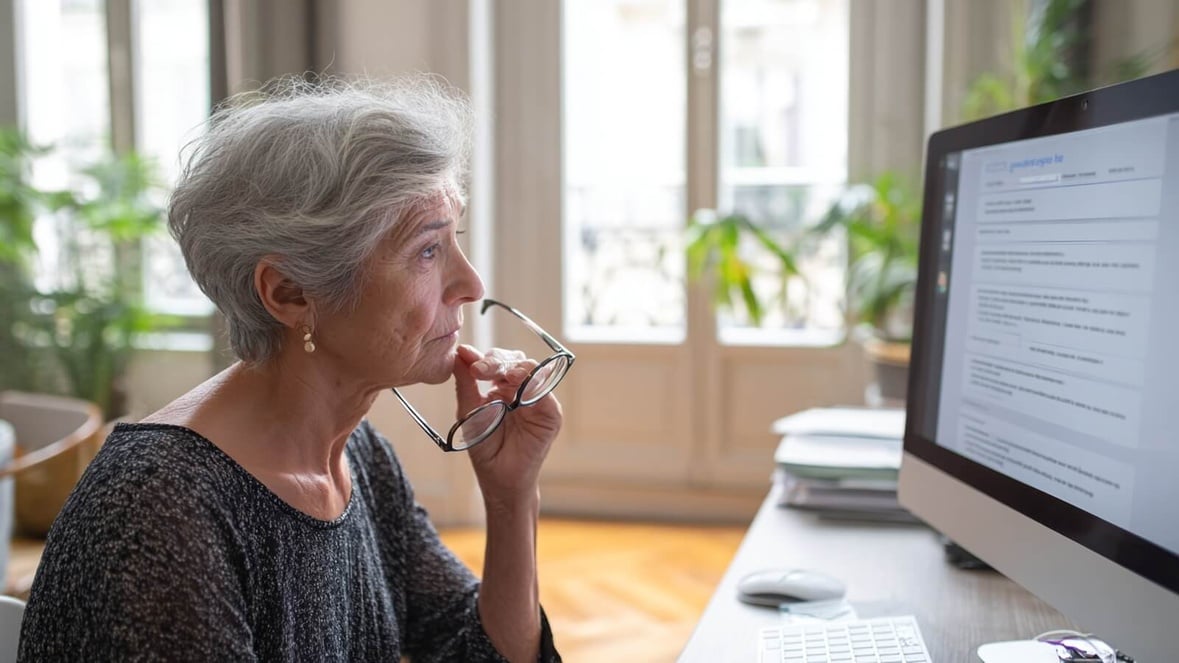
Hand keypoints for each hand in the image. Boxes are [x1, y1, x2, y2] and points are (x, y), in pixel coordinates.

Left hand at [453, 344, 562, 507]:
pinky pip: (545, 390)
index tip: (466, 359)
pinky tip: (517, 383)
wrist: (500, 479)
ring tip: (501, 374)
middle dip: (496, 360)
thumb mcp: (469, 412)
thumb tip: (460, 351)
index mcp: (501, 387)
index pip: (496, 362)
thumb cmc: (485, 447)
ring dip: (515, 367)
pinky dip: (532, 383)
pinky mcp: (550, 412)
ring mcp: (537, 399)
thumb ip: (466, 382)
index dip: (483, 359)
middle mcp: (521, 389)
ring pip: (531, 369)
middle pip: (514, 360)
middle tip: (480, 369)